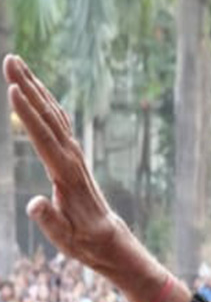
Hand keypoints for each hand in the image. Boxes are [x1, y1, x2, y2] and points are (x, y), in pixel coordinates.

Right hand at [3, 55, 176, 301]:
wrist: (109, 241)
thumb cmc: (84, 242)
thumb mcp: (65, 239)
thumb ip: (49, 221)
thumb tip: (34, 204)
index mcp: (66, 176)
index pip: (44, 139)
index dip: (27, 115)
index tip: (13, 89)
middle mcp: (72, 160)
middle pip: (48, 117)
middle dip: (29, 88)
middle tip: (10, 60)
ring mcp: (74, 156)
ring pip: (53, 115)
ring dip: (36, 88)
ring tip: (17, 63)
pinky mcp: (72, 157)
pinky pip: (58, 123)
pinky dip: (45, 102)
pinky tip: (37, 89)